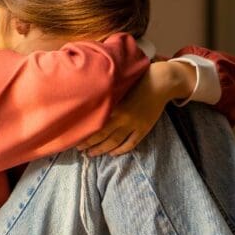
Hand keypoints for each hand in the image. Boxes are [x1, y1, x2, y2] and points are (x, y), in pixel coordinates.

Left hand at [75, 61, 195, 156]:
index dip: (85, 132)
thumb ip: (106, 96)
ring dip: (102, 149)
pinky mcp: (144, 128)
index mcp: (115, 105)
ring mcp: (134, 124)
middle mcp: (123, 117)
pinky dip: (121, 150)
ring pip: (115, 141)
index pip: (96, 123)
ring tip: (92, 154)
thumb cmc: (137, 80)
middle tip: (79, 149)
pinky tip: (113, 153)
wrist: (160, 83)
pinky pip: (131, 143)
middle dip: (90, 143)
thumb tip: (90, 103)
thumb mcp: (119, 86)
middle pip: (103, 135)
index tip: (74, 137)